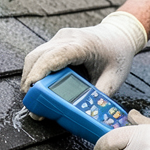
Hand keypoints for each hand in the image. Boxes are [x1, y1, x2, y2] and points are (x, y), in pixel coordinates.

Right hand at [21, 11, 147, 96]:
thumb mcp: (114, 78)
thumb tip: (85, 115)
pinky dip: (37, 71)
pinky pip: (40, 56)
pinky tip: (40, 86)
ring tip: (34, 97)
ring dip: (31, 76)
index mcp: (82, 45)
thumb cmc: (118, 54)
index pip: (53, 57)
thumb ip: (98, 96)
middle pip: (37, 56)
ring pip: (35, 56)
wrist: (120, 34)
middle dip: (29, 80)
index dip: (39, 73)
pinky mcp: (56, 41)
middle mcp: (66, 38)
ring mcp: (59, 38)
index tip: (31, 90)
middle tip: (31, 102)